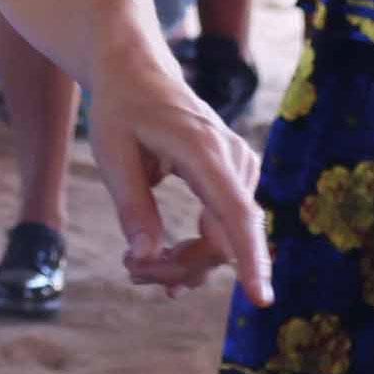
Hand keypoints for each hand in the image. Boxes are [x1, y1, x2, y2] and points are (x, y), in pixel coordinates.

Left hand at [92, 46, 266, 300]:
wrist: (139, 74)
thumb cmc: (122, 110)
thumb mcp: (111, 154)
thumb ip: (131, 206)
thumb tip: (146, 258)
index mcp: (204, 149)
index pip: (236, 213)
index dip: (249, 258)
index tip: (261, 298)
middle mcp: (234, 159)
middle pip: (225, 239)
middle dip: (180, 268)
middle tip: (129, 271)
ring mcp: (241, 169)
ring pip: (224, 241)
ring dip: (183, 263)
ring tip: (133, 264)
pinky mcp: (236, 179)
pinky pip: (225, 229)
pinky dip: (194, 250)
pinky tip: (164, 265)